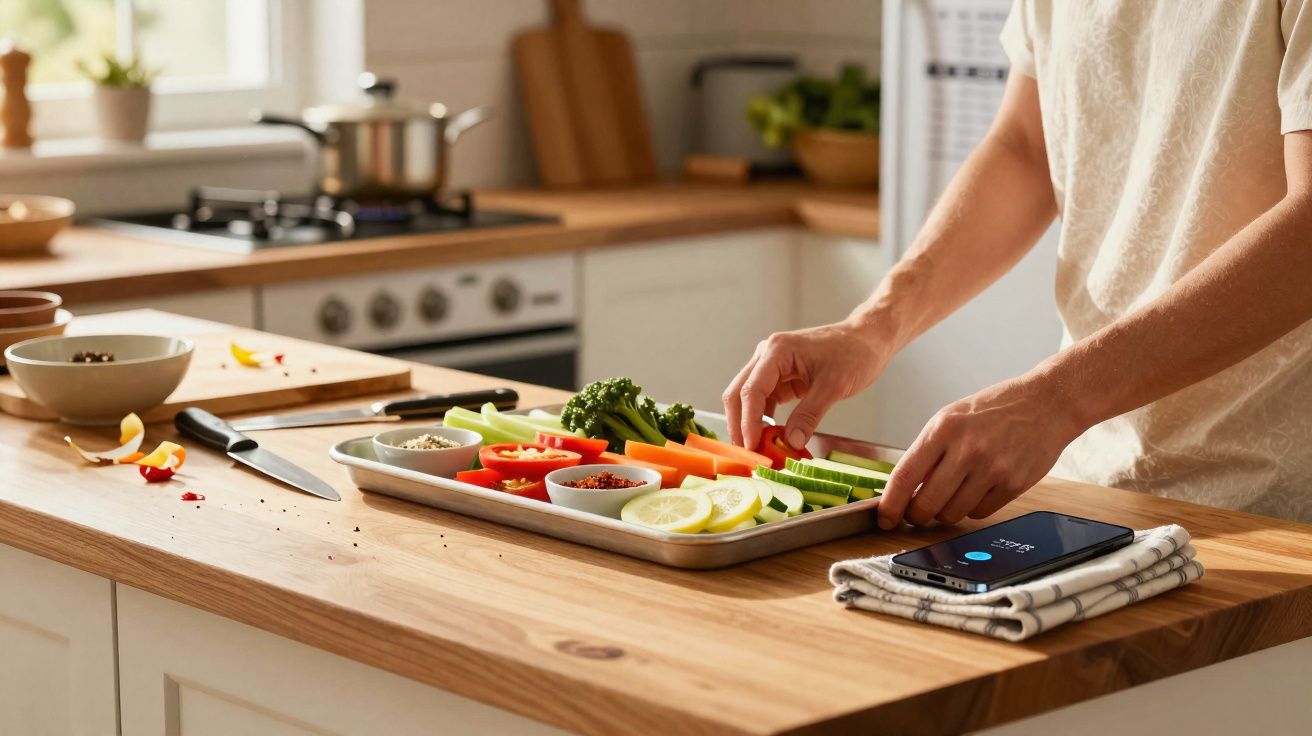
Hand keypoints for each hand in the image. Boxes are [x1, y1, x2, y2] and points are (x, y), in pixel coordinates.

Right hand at [724, 321, 887, 450]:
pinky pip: (764, 402)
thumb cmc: (854, 353)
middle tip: (748, 454)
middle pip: (738, 393)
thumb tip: (790, 444)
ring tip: (759, 451)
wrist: (868, 340)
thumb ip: (809, 415)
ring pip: (747, 399)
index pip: (751, 390)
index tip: (753, 447)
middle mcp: (767, 356)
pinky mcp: (780, 378)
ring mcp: (771, 367)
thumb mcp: (833, 386)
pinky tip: (771, 440)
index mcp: (777, 351)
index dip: (748, 422)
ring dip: (750, 425)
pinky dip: (765, 422)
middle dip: (739, 425)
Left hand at [876, 373, 1085, 529]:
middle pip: (927, 504)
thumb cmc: (994, 410)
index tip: (884, 518)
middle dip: (917, 515)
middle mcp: (967, 449)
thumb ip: (928, 451)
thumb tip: (904, 490)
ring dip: (946, 512)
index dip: (890, 504)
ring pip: (952, 514)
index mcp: (944, 428)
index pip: (906, 475)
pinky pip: (980, 513)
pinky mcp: (1014, 484)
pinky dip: (972, 508)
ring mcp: (992, 468)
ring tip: (953, 493)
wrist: (1046, 403)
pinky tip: (978, 488)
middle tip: (917, 513)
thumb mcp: (952, 418)